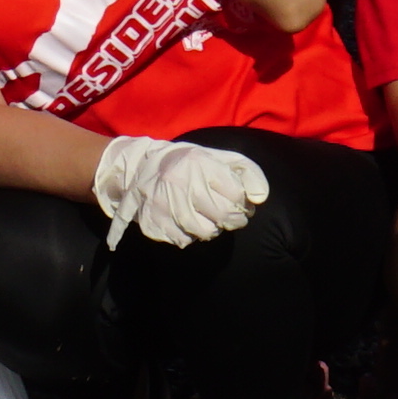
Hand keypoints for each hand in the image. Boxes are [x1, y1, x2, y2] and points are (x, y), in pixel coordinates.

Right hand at [91, 132, 269, 248]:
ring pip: (206, 233)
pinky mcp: (154, 221)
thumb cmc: (186, 163)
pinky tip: (186, 222)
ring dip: (212, 229)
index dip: (244, 204)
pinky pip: (184, 240)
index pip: (237, 196)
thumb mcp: (217, 157)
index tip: (240, 204)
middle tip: (229, 217)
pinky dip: (190, 235)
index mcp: (200, 163)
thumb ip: (246, 171)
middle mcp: (181, 183)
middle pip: (224, 217)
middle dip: (233, 220)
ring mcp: (165, 204)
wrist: (137, 168)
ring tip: (207, 218)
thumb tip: (260, 197)